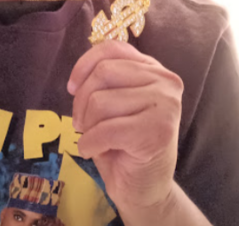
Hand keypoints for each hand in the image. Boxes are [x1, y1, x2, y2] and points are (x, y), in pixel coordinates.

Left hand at [67, 40, 183, 215]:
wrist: (145, 188)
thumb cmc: (124, 144)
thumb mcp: (114, 103)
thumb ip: (105, 81)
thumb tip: (78, 77)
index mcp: (154, 69)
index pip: (113, 48)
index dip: (84, 64)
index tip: (72, 87)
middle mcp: (166, 82)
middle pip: (102, 73)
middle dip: (81, 101)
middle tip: (82, 124)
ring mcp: (166, 106)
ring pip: (100, 101)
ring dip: (86, 126)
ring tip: (94, 138)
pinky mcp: (157, 132)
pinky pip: (105, 130)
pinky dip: (88, 144)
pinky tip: (93, 151)